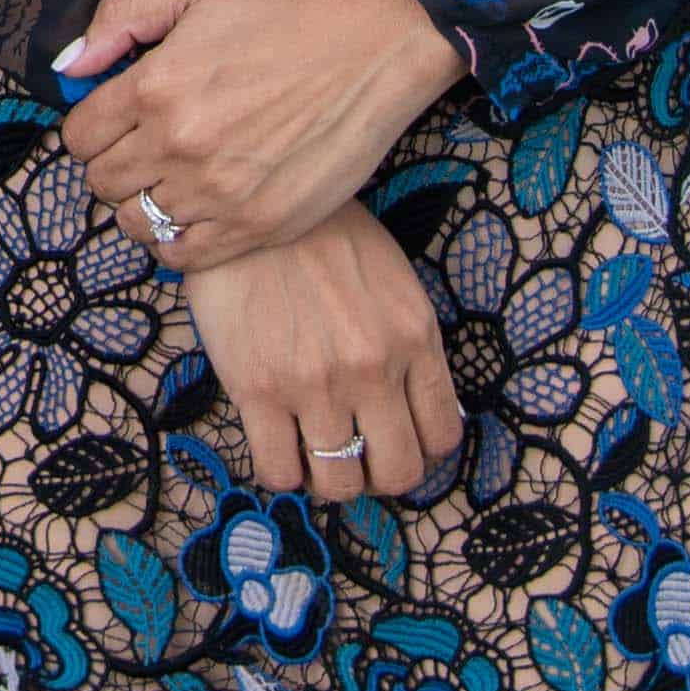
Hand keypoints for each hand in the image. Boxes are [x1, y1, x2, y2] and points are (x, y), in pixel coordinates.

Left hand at [59, 0, 464, 269]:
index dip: (91, 131)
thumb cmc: (278, 21)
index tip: (115, 126)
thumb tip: (69, 65)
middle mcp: (177, 144)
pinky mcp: (254, 226)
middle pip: (102, 183)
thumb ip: (121, 19)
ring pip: (135, 223)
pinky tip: (192, 215)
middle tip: (144, 152)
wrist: (364, 55)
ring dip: (141, 205)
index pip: (79, 137)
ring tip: (168, 184)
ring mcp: (215, 192)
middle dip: (114, 166)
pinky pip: (180, 255)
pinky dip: (174, 240)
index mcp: (154, 87)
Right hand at [176, 207, 460, 504]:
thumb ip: (411, 344)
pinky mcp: (257, 391)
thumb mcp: (394, 281)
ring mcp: (316, 384)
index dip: (421, 450)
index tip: (397, 440)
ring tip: (315, 453)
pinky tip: (278, 444)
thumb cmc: (322, 235)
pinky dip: (284, 473)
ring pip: (340, 484)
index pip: (442, 435)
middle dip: (380, 474)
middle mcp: (374, 369)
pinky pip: (279, 472)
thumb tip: (417, 408)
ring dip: (331, 480)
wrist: (247, 206)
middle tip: (358, 456)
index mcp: (415, 337)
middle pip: (399, 472)